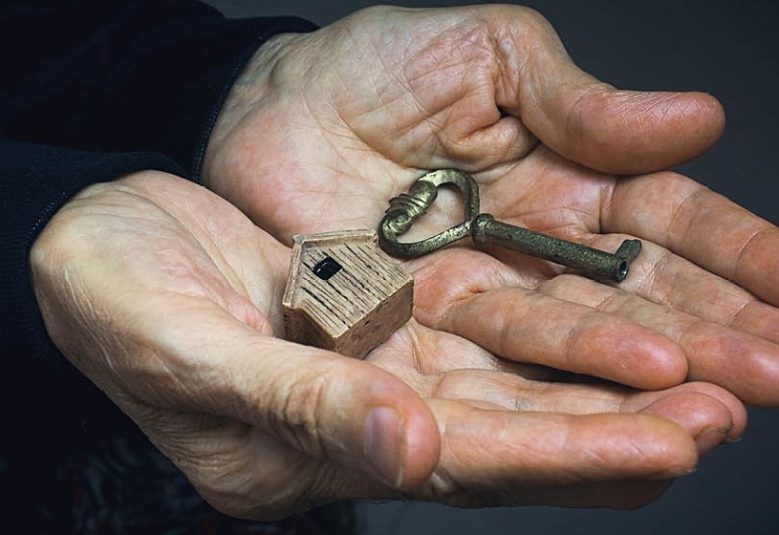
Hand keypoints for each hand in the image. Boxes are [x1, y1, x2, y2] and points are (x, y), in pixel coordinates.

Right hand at [31, 172, 743, 517]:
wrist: (102, 244)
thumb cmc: (111, 295)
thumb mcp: (183, 344)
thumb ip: (295, 403)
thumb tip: (404, 450)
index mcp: (306, 448)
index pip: (454, 465)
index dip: (557, 458)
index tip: (661, 447)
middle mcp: (357, 417)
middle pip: (500, 435)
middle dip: (609, 430)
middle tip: (719, 417)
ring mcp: (372, 367)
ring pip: (503, 384)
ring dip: (595, 382)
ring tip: (697, 374)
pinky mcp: (378, 316)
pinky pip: (475, 331)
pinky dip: (543, 335)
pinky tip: (608, 326)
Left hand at [204, 5, 778, 405]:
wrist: (265, 108)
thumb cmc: (372, 67)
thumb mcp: (485, 56)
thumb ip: (578, 101)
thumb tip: (698, 122)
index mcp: (563, 177)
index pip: (665, 223)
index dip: (735, 254)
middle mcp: (532, 251)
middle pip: (634, 300)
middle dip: (711, 336)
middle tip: (777, 372)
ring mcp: (477, 298)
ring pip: (573, 349)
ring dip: (644, 382)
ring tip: (716, 411)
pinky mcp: (416, 334)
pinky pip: (490, 372)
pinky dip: (549, 400)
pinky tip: (612, 426)